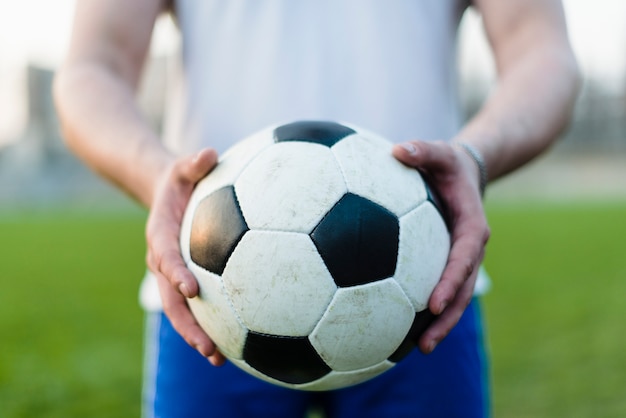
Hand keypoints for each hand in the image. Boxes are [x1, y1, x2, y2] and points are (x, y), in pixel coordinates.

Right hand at [145, 148, 226, 365]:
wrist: (167, 193)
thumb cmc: (180, 178)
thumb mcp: (182, 166)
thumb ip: (193, 162)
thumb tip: (208, 153)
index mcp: (161, 234)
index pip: (165, 256)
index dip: (176, 272)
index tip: (191, 289)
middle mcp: (163, 260)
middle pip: (171, 298)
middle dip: (186, 325)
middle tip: (207, 347)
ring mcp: (174, 273)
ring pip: (182, 310)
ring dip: (197, 335)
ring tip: (219, 359)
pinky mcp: (188, 278)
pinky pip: (197, 304)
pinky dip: (210, 323)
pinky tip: (236, 342)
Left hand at [392, 140, 489, 353]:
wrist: (465, 173)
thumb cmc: (448, 163)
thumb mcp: (439, 151)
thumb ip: (421, 150)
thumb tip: (396, 150)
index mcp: (471, 228)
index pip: (463, 260)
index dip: (451, 282)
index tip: (434, 303)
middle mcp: (469, 250)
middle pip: (462, 291)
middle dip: (447, 319)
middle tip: (424, 344)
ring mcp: (459, 260)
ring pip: (455, 298)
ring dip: (440, 323)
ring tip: (417, 349)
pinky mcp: (447, 264)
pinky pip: (439, 288)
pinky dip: (427, 309)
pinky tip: (401, 326)